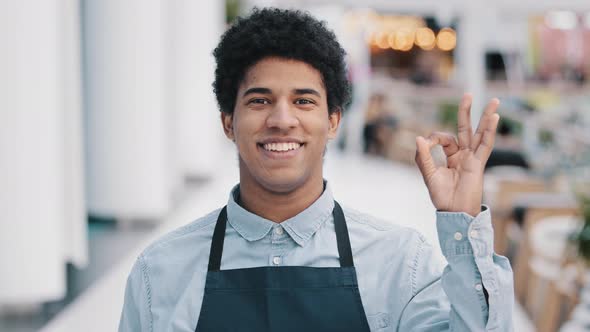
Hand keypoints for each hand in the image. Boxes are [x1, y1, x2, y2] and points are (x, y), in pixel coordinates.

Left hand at [415, 94, 499, 216]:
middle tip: (468, 94)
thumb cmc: (442, 196)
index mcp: (451, 156)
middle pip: (465, 128)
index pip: (444, 138)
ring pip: (479, 133)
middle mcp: (463, 154)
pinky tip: (494, 118)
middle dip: (466, 112)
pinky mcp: (478, 164)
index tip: (426, 143)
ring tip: (495, 101)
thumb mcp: (429, 174)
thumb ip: (424, 157)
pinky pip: (485, 145)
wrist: (454, 212)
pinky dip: (489, 131)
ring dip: (486, 117)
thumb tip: (419, 138)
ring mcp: (472, 158)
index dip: (434, 137)